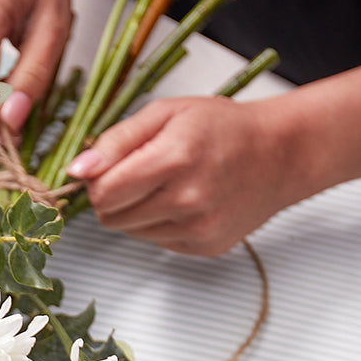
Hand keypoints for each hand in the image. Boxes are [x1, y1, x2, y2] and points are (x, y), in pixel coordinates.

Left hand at [66, 96, 310, 255]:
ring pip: (130, 233)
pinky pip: (156, 242)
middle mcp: (188, 199)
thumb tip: (79, 170)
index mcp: (175, 158)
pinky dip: (159, 224)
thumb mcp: (165, 113)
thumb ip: (116, 140)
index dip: (96, 181)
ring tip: (165, 185)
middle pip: (111, 218)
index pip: (103, 193)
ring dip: (136, 211)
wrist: (281, 154)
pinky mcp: (204, 248)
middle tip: (138, 174)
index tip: (108, 169)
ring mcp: (198, 229)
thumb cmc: (224, 128)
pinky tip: (183, 202)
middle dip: (112, 197)